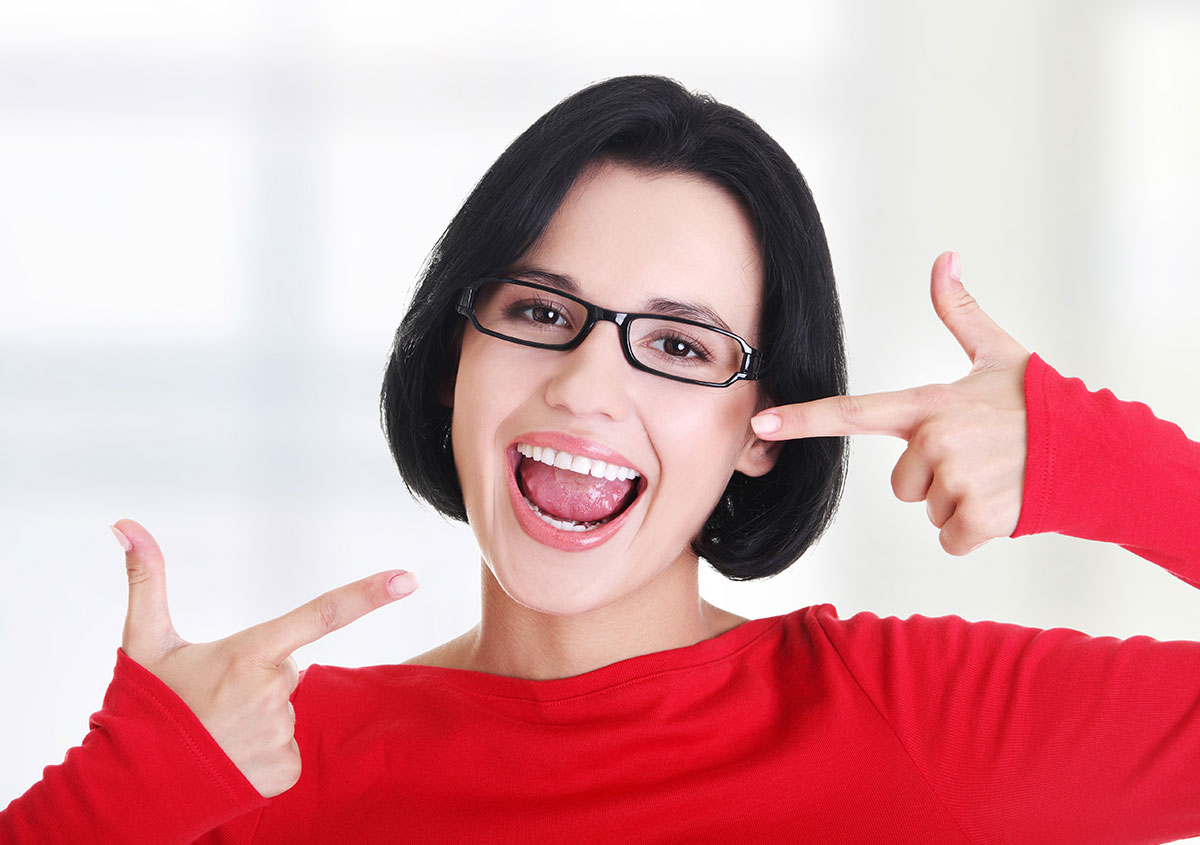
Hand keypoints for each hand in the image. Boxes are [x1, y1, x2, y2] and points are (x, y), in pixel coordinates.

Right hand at [112, 518, 417, 796]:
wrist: (134, 784)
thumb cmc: (145, 706)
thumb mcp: (144, 640)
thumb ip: (146, 578)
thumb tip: (125, 524)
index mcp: (249, 654)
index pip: (321, 615)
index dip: (368, 594)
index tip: (408, 579)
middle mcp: (272, 692)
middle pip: (289, 666)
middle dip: (261, 673)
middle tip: (218, 694)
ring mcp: (280, 733)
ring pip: (286, 707)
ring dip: (259, 713)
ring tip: (218, 727)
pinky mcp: (285, 769)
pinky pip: (287, 746)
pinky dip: (264, 748)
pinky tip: (232, 753)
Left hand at [751, 252, 1029, 554]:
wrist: (1095, 452)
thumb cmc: (1040, 403)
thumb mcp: (997, 353)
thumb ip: (959, 311)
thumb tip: (944, 258)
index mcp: (928, 405)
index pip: (852, 412)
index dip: (803, 418)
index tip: (761, 424)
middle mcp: (934, 442)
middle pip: (900, 482)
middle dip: (934, 477)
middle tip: (976, 458)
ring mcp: (955, 481)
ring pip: (928, 508)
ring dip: (957, 501)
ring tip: (995, 475)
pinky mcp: (978, 519)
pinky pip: (950, 537)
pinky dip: (975, 531)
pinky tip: (1003, 503)